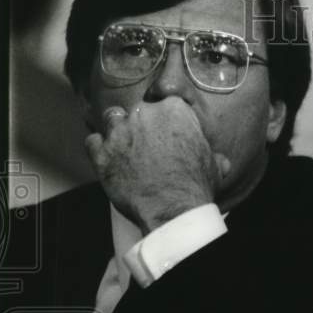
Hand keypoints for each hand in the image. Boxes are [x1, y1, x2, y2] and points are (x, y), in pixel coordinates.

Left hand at [85, 101, 230, 234]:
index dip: (165, 119)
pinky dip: (99, 149)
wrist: (173, 209)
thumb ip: (211, 154)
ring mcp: (120, 131)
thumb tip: (219, 160)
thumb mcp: (213, 165)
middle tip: (148, 146)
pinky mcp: (101, 152)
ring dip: (117, 131)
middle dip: (141, 125)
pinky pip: (92, 141)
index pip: (165, 102)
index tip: (167, 132)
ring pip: (111, 118)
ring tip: (125, 148)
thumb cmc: (195, 186)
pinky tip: (110, 161)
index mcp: (174, 110)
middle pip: (138, 110)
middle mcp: (144, 114)